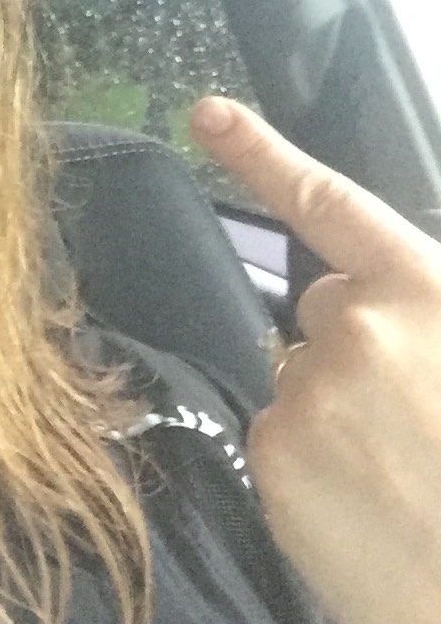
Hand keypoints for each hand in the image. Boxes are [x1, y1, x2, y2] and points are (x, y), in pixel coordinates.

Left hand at [191, 96, 440, 623]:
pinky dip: (311, 467)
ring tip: (401, 480)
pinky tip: (367, 509)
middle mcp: (359, 326)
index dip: (264, 154)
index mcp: (428, 293)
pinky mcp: (274, 454)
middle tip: (411, 424)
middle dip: (352, 347)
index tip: (206, 114)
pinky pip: (282, 439)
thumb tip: (359, 301)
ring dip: (334, 414)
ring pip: (302, 381)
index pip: (333, 205)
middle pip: (320, 310)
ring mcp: (309, 389)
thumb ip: (420, 316)